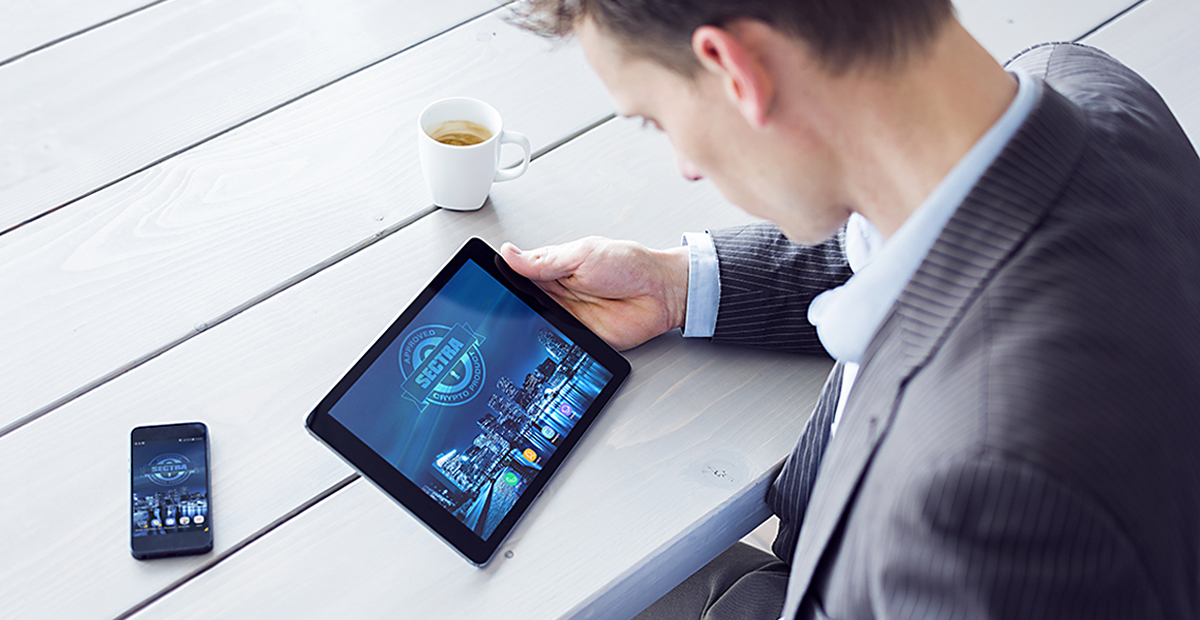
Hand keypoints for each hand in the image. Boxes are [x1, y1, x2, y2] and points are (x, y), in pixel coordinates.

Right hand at [500, 237, 689, 350]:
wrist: (661, 293)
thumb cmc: (630, 265)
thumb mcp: (583, 254)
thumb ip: (545, 259)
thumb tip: (508, 253)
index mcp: (555, 268)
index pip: (517, 274)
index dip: (500, 278)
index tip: (482, 281)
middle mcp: (557, 293)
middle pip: (521, 301)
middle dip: (508, 305)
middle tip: (496, 307)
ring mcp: (567, 316)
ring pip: (534, 324)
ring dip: (525, 325)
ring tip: (513, 324)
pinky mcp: (579, 338)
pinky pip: (555, 343)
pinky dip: (546, 344)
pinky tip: (538, 340)